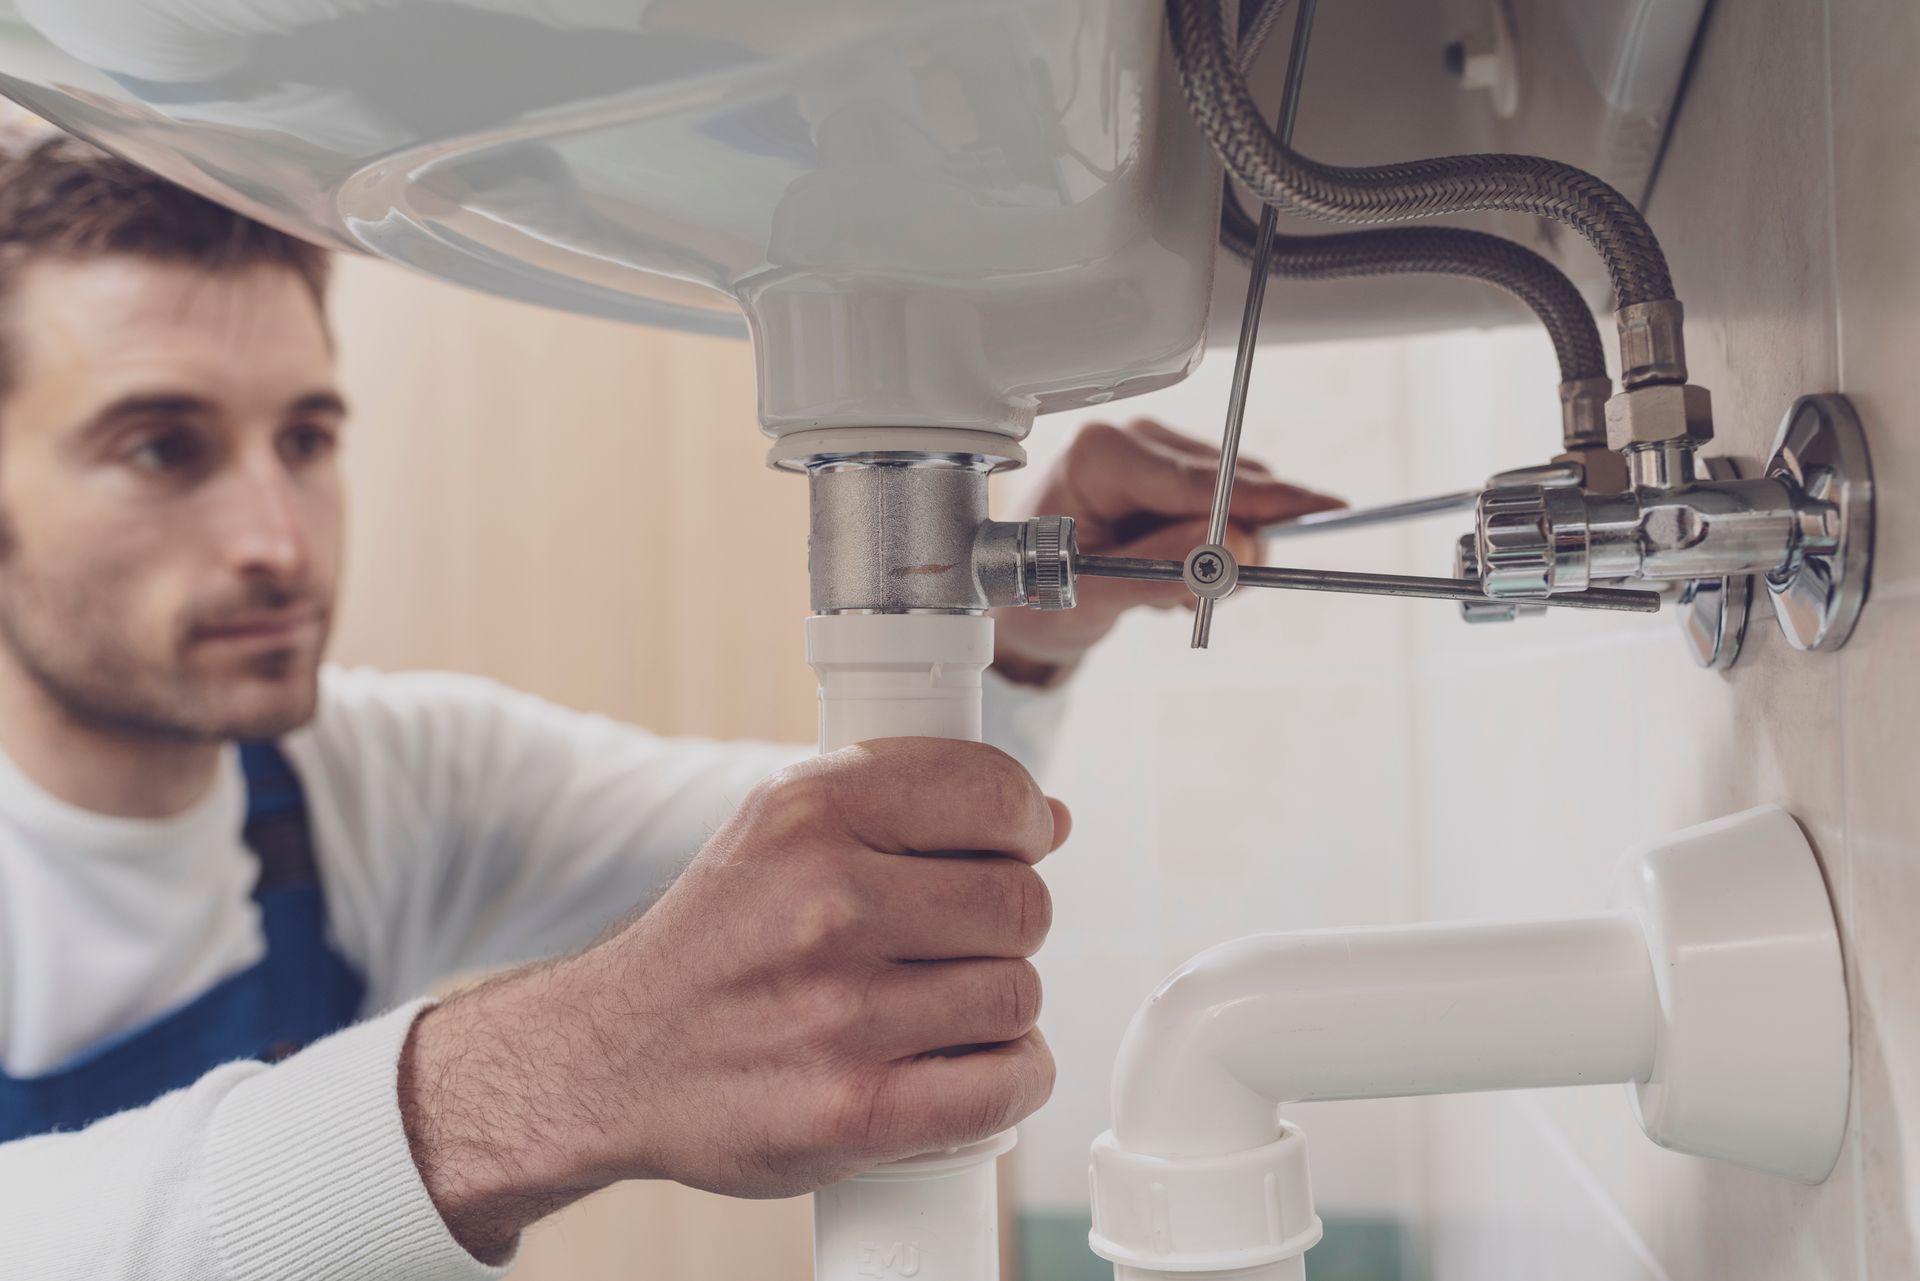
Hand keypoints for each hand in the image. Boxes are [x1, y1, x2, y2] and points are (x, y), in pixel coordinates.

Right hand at [399, 738, 1069, 1259]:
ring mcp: (839, 1012)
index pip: (995, 792)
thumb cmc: (721, 940)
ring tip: (932, 1008)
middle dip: (1005, 924)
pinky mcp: (853, 1111)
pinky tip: (962, 1066)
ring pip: (1020, 994)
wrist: (611, 1060)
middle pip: (1022, 902)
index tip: (1002, 850)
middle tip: (951, 943)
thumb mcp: (784, 829)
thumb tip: (1052, 818)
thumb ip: (911, 804)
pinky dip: (1009, 1080)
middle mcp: (823, 902)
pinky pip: (1009, 1083)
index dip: (1019, 826)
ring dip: (997, 1007)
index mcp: (809, 811)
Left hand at [993, 418, 1343, 681]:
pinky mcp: (1173, 471)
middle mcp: (1132, 439)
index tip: (1326, 510)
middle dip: (1237, 546)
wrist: (1016, 593)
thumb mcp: (1093, 594)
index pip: (1203, 481)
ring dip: (1218, 554)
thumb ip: (1160, 570)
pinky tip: (1167, 569)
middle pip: (1230, 484)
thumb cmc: (1036, 588)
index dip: (1270, 500)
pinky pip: (1226, 507)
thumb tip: (1232, 546)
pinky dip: (1211, 549)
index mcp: (1100, 455)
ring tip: (1160, 589)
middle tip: (1206, 599)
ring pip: (1236, 498)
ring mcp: (1156, 451)